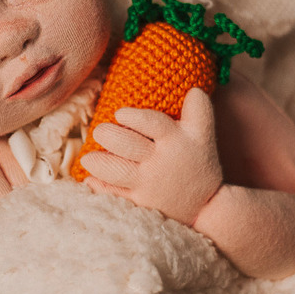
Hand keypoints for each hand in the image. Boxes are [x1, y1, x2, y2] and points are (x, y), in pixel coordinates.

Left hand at [80, 88, 222, 225]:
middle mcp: (160, 161)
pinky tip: (90, 179)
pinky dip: (99, 186)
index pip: (153, 124)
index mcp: (176, 140)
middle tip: (100, 131)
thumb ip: (198, 108)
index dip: (134, 117)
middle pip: (128, 146)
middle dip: (108, 136)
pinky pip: (114, 194)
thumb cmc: (198, 161)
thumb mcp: (204, 133)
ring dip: (99, 163)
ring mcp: (148, 184)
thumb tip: (191, 87)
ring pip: (117, 171)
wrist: (205, 206)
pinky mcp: (140, 202)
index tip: (120, 113)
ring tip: (89, 158)